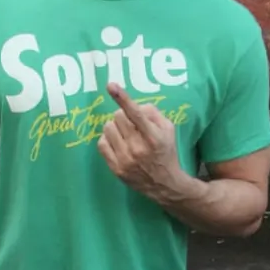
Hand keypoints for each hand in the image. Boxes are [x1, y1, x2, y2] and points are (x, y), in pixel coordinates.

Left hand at [98, 83, 183, 198]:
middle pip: (118, 116)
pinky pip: (101, 143)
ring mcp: (125, 159)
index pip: (135, 113)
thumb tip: (135, 105)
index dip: (122, 97)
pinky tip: (117, 143)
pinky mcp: (115, 168)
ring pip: (108, 128)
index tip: (110, 85)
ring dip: (114, 127)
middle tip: (130, 125)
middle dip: (123, 116)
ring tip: (124, 135)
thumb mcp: (168, 129)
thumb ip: (153, 113)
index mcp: (153, 137)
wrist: (164, 184)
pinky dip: (107, 139)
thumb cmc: (166, 152)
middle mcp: (138, 148)